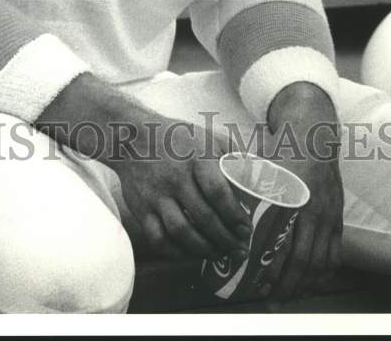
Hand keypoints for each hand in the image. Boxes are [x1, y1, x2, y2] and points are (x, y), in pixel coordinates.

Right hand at [107, 120, 251, 261]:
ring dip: (205, 250)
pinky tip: (191, 253)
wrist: (131, 136)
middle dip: (226, 239)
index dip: (234, 215)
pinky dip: (177, 253)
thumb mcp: (207, 136)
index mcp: (196, 157)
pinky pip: (159, 239)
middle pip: (203, 218)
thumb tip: (259, 177)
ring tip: (220, 254)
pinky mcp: (141, 209)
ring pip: (182, 232)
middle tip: (239, 249)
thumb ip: (232, 155)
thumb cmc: (177, 137)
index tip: (245, 228)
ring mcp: (156, 195)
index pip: (218, 192)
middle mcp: (175, 177)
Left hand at [259, 84, 343, 301]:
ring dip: (304, 284)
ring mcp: (328, 215)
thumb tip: (223, 209)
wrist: (313, 134)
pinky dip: (323, 273)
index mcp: (289, 196)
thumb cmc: (279, 150)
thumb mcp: (258, 164)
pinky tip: (311, 283)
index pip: (281, 242)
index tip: (256, 282)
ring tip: (287, 296)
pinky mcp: (338, 217)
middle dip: (285, 284)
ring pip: (319, 261)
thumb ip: (243, 185)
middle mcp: (311, 208)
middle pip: (301, 259)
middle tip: (269, 299)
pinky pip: (334, 253)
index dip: (270, 267)